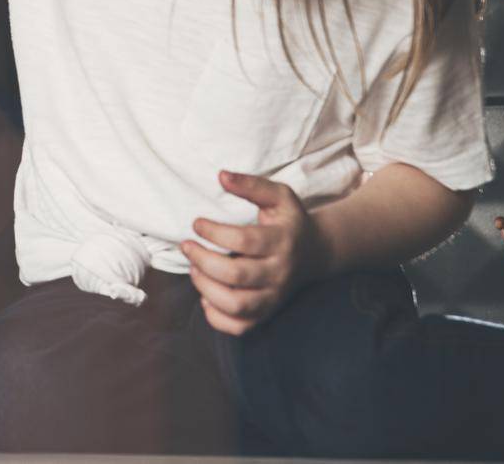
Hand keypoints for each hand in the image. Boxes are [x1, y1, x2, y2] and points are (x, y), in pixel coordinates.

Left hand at [182, 169, 324, 335]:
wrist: (316, 253)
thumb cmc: (289, 221)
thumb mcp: (278, 196)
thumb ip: (251, 185)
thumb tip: (221, 176)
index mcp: (281, 242)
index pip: (245, 241)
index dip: (215, 232)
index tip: (197, 223)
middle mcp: (279, 273)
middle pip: (236, 275)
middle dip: (203, 260)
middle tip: (187, 246)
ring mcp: (274, 297)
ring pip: (237, 305)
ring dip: (206, 288)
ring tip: (194, 269)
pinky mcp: (267, 313)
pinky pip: (240, 327)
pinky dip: (217, 317)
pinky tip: (205, 297)